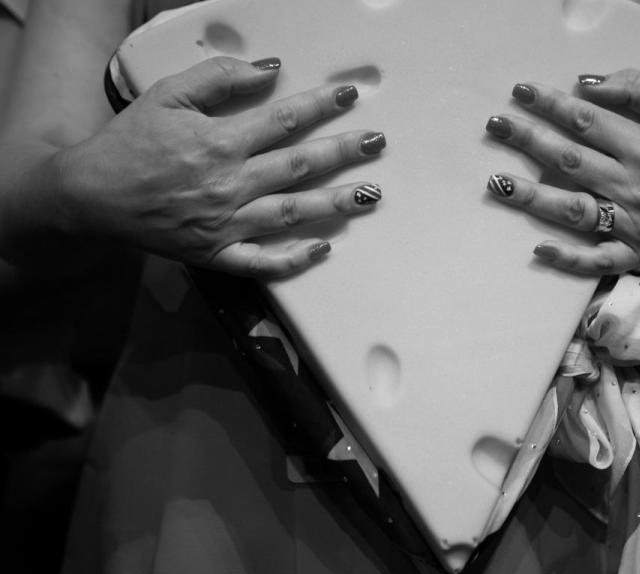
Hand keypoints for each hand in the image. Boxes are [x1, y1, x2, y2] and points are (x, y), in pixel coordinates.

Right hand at [53, 56, 384, 277]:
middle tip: (376, 143)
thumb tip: (269, 71)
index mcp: (218, 143)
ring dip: (334, 203)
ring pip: (291, 213)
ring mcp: (226, 224)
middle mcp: (229, 185)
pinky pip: (262, 263)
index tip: (349, 96)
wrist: (89, 196)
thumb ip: (219, 80)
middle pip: (298, 166)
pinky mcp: (216, 254)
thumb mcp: (167, 95)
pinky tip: (323, 248)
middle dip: (342, 152)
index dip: (319, 106)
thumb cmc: (128, 142)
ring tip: (370, 194)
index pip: (282, 121)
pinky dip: (293, 259)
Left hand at [484, 69, 639, 273]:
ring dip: (534, 198)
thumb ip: (634, 89)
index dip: (551, 105)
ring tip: (498, 183)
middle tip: (496, 127)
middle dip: (530, 142)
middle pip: (572, 161)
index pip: (587, 122)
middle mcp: (635, 185)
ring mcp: (632, 224)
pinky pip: (597, 261)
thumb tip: (586, 86)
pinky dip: (569, 259)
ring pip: (575, 210)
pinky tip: (539, 249)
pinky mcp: (634, 253)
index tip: (521, 92)